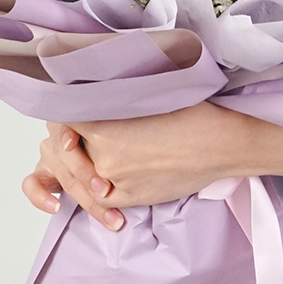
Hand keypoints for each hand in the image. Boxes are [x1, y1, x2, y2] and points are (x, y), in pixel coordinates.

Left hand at [22, 103, 282, 220]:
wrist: (222, 143)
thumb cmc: (191, 111)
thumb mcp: (144, 91)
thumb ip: (108, 93)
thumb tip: (86, 85)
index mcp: (102, 126)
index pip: (60, 120)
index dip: (60, 113)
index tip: (63, 106)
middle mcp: (102, 157)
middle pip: (64, 149)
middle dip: (66, 140)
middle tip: (71, 129)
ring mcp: (115, 181)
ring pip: (79, 175)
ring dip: (77, 165)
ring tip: (87, 151)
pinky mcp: (129, 198)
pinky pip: (98, 196)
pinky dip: (96, 189)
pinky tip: (103, 178)